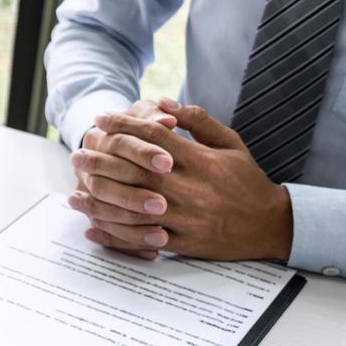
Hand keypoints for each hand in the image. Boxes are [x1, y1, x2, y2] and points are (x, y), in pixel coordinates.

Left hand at [69, 99, 293, 261]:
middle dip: (102, 160)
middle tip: (78, 151)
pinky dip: (114, 235)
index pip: (152, 138)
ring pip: (133, 207)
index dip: (123, 126)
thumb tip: (163, 103)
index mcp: (199, 161)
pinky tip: (91, 227)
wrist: (270, 224)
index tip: (101, 119)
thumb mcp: (230, 143)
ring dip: (100, 198)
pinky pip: (142, 238)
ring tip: (75, 189)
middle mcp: (189, 189)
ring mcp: (184, 218)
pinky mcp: (182, 242)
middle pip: (135, 171)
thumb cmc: (247, 180)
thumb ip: (197, 121)